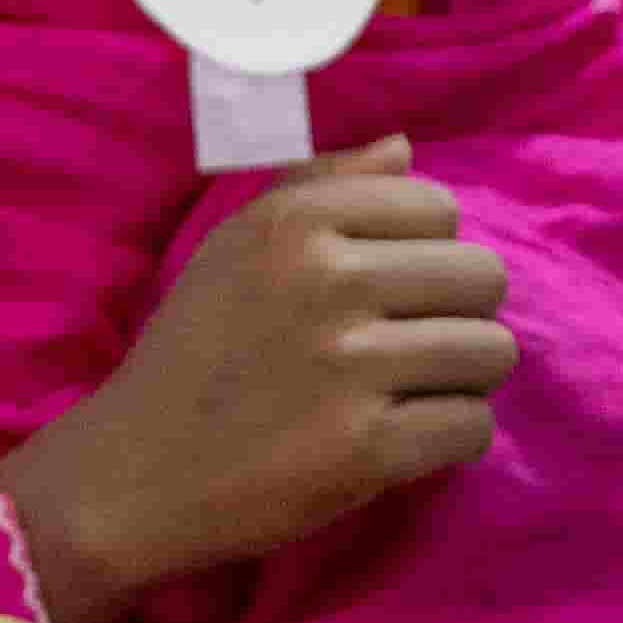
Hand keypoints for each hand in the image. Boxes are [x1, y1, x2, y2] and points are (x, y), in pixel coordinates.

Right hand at [0, 145, 516, 612]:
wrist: (132, 474)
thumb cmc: (191, 354)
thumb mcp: (234, 247)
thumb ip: (319, 187)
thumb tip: (404, 148)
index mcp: (294, 222)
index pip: (437, 208)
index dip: (425, 252)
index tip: (386, 291)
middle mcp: (326, 281)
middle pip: (481, 276)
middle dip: (459, 315)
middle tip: (409, 349)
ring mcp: (348, 367)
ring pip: (490, 351)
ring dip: (462, 380)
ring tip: (410, 394)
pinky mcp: (366, 449)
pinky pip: (472, 425)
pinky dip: (452, 439)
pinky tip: (407, 440)